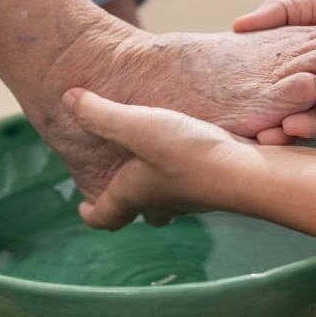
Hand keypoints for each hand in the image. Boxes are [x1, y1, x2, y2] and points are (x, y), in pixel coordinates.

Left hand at [62, 88, 250, 229]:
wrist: (248, 173)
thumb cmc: (189, 153)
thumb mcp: (138, 125)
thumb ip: (101, 114)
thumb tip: (67, 100)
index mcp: (135, 193)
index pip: (106, 216)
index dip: (92, 213)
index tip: (83, 207)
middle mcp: (162, 201)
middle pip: (139, 210)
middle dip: (127, 199)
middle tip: (120, 183)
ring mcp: (192, 196)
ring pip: (169, 198)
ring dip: (158, 185)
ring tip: (154, 160)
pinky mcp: (217, 184)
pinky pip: (194, 182)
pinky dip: (186, 171)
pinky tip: (193, 147)